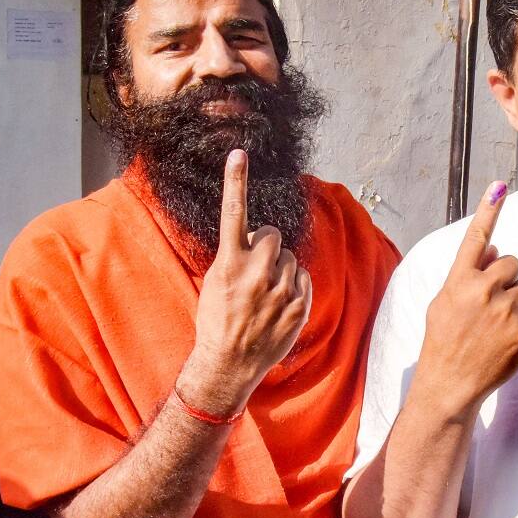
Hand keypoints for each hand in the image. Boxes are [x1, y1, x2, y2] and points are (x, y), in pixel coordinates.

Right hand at [178, 149, 311, 414]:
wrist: (229, 363)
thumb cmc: (216, 319)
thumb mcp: (214, 282)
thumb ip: (234, 255)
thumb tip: (253, 237)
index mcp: (229, 263)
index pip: (234, 214)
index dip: (236, 181)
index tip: (238, 154)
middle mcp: (256, 272)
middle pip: (272, 234)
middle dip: (266, 244)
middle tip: (255, 266)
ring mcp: (279, 289)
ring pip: (289, 256)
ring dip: (280, 267)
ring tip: (264, 291)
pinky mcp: (298, 305)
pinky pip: (303, 276)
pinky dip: (294, 284)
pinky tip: (279, 301)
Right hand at [417, 182, 517, 413]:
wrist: (450, 385)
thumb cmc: (444, 342)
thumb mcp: (443, 303)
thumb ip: (467, 275)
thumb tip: (497, 250)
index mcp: (458, 281)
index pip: (476, 239)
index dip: (488, 211)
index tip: (499, 185)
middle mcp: (481, 291)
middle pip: (513, 263)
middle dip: (508, 277)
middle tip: (493, 301)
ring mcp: (504, 311)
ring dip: (516, 303)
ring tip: (495, 327)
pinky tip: (509, 336)